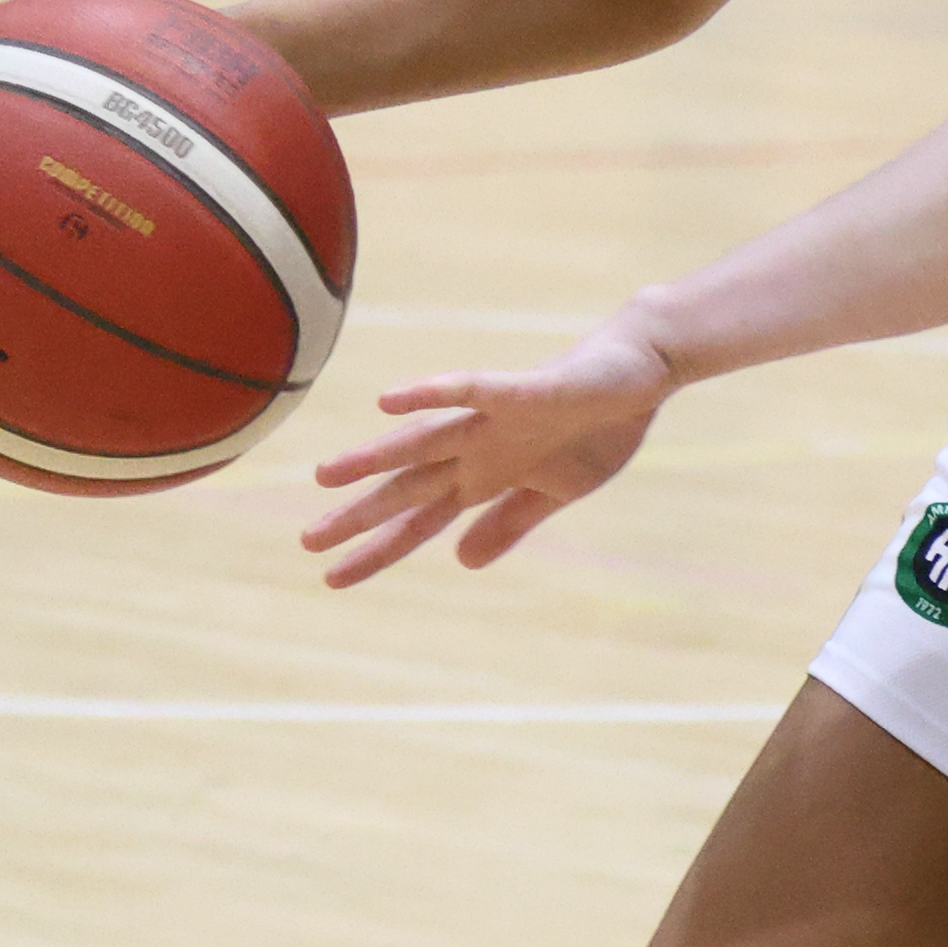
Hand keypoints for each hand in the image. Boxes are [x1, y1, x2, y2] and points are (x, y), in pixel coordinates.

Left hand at [299, 324, 678, 583]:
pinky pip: (469, 391)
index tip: (333, 577)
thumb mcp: (555, 494)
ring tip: (326, 475)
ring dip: (375, 457)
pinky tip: (389, 402)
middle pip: (408, 487)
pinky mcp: (520, 390)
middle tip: (308, 542)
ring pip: (423, 441)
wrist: (640, 369)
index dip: (378, 550)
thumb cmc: (598, 425)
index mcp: (484, 476)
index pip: (419, 520)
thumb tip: (460, 563)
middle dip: (361, 516)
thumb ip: (507, 524)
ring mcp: (493, 418)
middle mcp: (476, 448)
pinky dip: (430, 396)